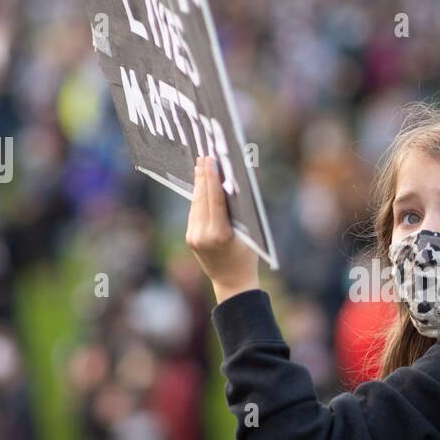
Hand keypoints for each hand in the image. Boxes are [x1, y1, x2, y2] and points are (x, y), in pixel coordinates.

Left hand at [184, 155, 259, 303]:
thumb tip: (231, 183)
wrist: (232, 282)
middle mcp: (203, 235)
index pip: (214, 200)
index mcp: (220, 235)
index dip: (212, 178)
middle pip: (202, 199)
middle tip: (205, 157)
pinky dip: (198, 198)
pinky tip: (201, 185)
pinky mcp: (190, 238)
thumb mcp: (249, 232)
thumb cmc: (248, 256)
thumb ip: (239, 211)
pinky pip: (194, 213)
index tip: (210, 160)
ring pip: (196, 204)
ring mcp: (194, 237)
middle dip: (204, 176)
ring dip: (199, 185)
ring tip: (202, 166)